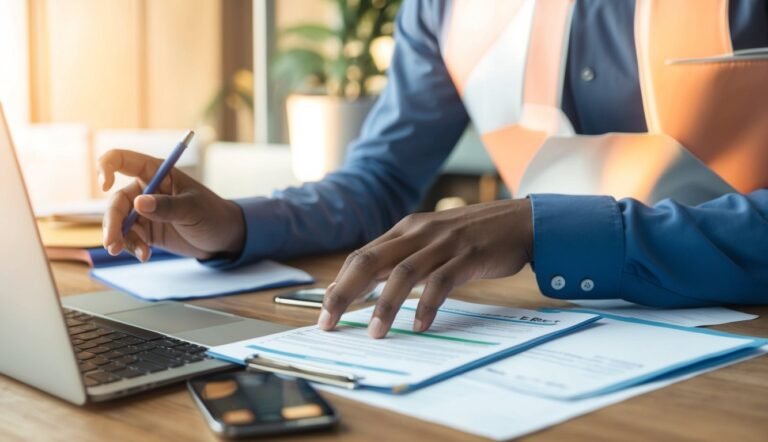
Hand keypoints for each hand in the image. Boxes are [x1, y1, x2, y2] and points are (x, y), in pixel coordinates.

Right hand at [98, 149, 245, 261]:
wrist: (224, 238)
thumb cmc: (213, 214)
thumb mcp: (193, 209)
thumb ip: (167, 207)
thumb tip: (139, 203)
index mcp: (158, 173)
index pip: (123, 160)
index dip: (107, 167)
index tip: (104, 185)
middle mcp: (146, 189)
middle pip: (117, 200)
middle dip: (112, 222)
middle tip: (113, 243)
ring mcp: (145, 211)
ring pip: (118, 222)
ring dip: (119, 238)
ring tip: (135, 253)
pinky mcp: (146, 231)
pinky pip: (129, 238)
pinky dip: (133, 247)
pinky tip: (145, 256)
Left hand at [317, 199, 532, 337]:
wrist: (520, 220)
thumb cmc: (473, 235)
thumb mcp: (431, 240)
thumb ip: (404, 257)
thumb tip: (371, 286)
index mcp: (405, 229)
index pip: (361, 255)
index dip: (339, 283)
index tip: (325, 309)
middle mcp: (418, 233)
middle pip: (370, 261)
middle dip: (345, 293)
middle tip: (329, 322)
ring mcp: (443, 243)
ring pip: (403, 274)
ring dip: (385, 305)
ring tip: (375, 332)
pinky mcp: (467, 255)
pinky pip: (441, 282)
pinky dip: (427, 305)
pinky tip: (420, 325)